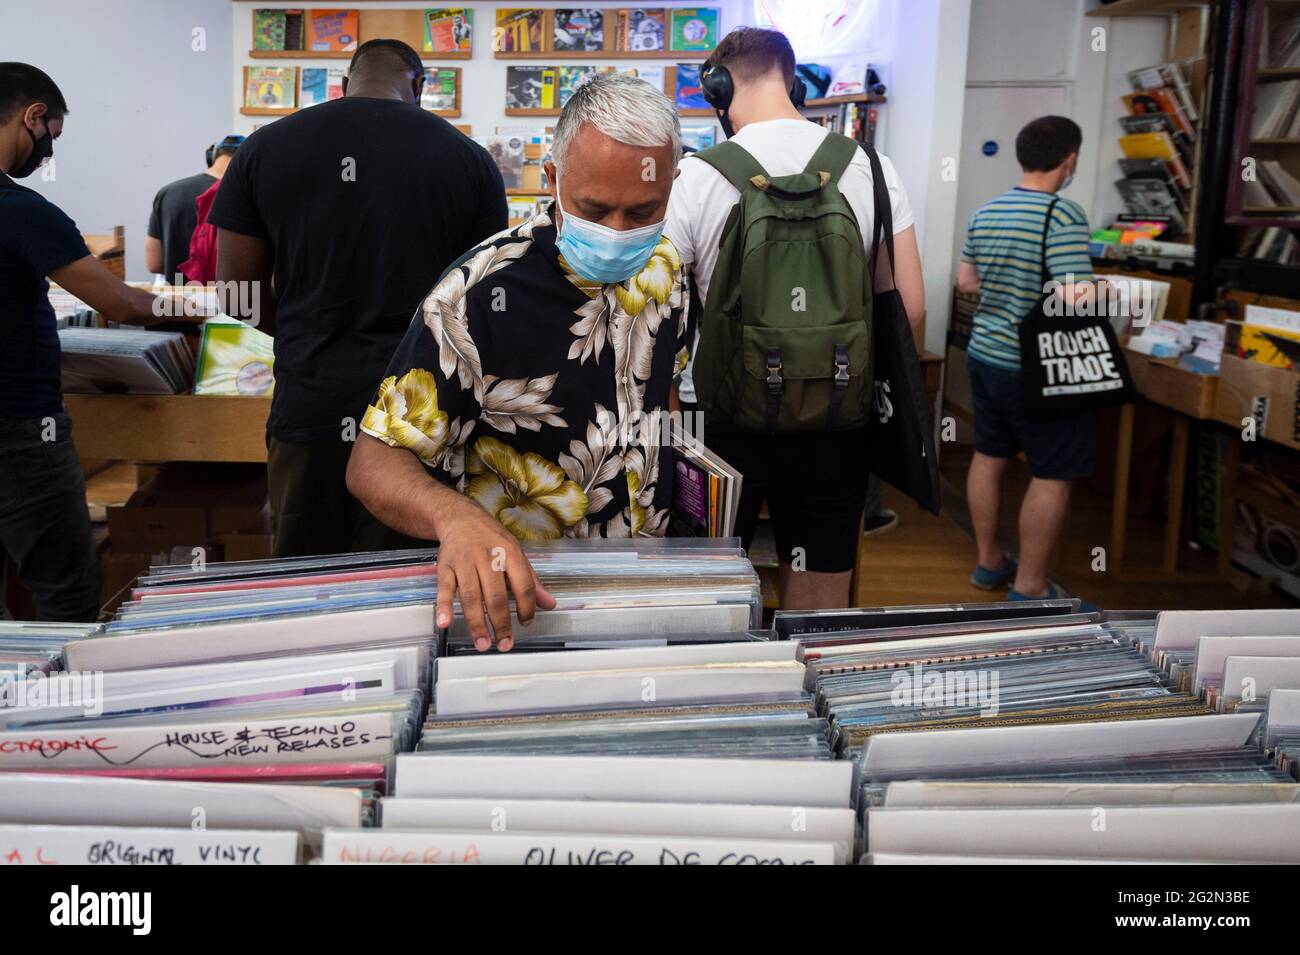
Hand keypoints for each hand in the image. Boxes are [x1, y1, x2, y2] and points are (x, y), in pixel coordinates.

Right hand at [432, 496, 554, 651]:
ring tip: (483, 644)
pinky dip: (443, 606)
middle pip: (496, 595)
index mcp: (510, 553)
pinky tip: (445, 623)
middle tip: (505, 644)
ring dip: (477, 623)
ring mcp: (465, 562)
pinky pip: (444, 588)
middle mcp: (488, 557)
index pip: (523, 585)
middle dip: (501, 623)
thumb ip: (532, 582)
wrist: (461, 518)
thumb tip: (550, 605)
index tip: (526, 623)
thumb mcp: (516, 554)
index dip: (527, 607)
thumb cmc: (493, 540)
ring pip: (471, 597)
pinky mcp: (445, 566)